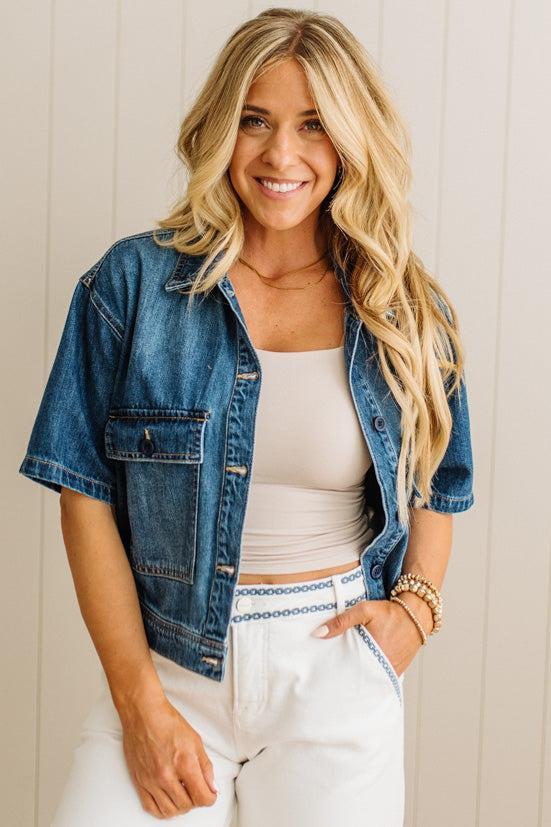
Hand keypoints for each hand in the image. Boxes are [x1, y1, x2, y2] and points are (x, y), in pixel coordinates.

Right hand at [117, 692, 217, 818]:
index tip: (210, 795)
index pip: (202, 797)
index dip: (210, 798)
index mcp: (184, 763)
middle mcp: (166, 775)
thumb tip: (211, 787)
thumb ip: (205, 767)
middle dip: (196, 801)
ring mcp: (151, 780)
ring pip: (169, 811)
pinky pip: (151, 808)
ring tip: (183, 795)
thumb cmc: (168, 722)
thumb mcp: (195, 741)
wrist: (144, 714)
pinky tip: (168, 801)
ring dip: (180, 807)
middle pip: (186, 805)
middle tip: (196, 791)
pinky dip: (162, 810)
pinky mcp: (139, 781)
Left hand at [312, 598, 425, 677]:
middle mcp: (382, 667)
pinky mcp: (397, 671)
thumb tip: (318, 633)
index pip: (348, 670)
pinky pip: (380, 676)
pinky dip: (372, 674)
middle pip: (358, 678)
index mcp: (372, 654)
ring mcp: (391, 671)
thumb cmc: (389, 612)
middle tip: (332, 677)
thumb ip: (341, 621)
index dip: (336, 672)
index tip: (325, 673)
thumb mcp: (364, 611)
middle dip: (346, 677)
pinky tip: (362, 671)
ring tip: (345, 676)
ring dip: (359, 677)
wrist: (416, 615)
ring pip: (369, 679)